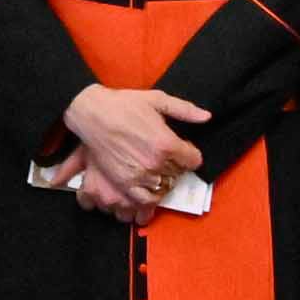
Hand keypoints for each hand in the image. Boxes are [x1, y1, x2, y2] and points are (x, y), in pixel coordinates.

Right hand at [61, 81, 207, 218]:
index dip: (190, 154)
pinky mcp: (123, 183)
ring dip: (164, 184)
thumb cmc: (123, 104)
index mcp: (167, 143)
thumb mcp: (158, 99)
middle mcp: (155, 163)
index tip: (184, 151)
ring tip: (159, 175)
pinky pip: (143, 200)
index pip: (193, 160)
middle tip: (167, 159)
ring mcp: (139, 176)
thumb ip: (184, 110)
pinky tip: (149, 190)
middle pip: (178, 174)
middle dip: (176, 167)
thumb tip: (206, 117)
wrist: (93, 113)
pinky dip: (149, 199)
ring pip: (163, 189)